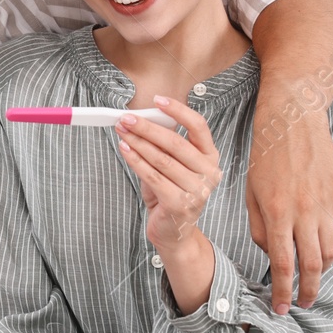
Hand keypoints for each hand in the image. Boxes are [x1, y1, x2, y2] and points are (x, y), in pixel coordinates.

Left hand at [115, 95, 221, 252]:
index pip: (199, 126)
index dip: (178, 111)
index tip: (158, 100)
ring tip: (121, 132)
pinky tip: (125, 150)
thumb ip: (164, 145)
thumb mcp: (171, 166)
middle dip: (147, 127)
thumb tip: (143, 120)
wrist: (174, 232)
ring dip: (138, 142)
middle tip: (126, 118)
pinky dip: (136, 161)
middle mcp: (209, 173)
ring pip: (161, 159)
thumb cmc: (171, 193)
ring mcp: (197, 190)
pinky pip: (152, 176)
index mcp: (210, 157)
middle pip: (176, 142)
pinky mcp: (180, 204)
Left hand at [245, 105, 332, 312]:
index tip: (281, 308)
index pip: (282, 265)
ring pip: (332, 252)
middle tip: (303, 304)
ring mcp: (327, 204)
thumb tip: (271, 255)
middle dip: (307, 291)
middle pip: (312, 266)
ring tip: (315, 274)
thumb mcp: (250, 194)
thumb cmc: (265, 157)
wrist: (292, 122)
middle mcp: (303, 213)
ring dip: (324, 270)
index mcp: (276, 214)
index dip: (282, 292)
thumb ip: (259, 228)